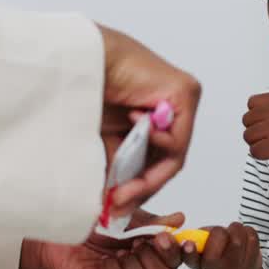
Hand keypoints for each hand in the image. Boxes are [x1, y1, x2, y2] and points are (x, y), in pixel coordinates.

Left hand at [21, 211, 185, 268]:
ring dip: (136, 268)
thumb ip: (155, 221)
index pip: (176, 263)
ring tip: (121, 252)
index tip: (165, 237)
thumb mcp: (130, 216)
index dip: (176, 252)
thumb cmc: (94, 224)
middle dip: (156, 261)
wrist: (63, 229)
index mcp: (151, 254)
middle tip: (139, 243)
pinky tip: (108, 261)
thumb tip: (178, 219)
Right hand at [98, 26, 200, 215]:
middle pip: (167, 160)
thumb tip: (115, 205)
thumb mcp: (106, 140)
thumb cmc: (89, 91)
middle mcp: (174, 108)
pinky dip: (156, 143)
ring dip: (146, 175)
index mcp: (157, 116)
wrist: (83, 60)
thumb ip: (117, 168)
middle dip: (142, 187)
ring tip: (120, 185)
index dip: (139, 188)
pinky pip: (176, 136)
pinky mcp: (185, 92)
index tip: (118, 207)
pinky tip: (134, 129)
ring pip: (173, 153)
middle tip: (118, 204)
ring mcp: (183, 99)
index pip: (158, 161)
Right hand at [181, 222, 261, 268]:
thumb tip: (199, 233)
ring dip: (235, 229)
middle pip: (219, 239)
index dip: (189, 251)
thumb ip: (198, 238)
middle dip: (220, 231)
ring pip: (237, 237)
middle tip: (220, 234)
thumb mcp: (203, 249)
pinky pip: (251, 236)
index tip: (188, 243)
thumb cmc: (219, 255)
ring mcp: (236, 268)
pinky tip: (243, 238)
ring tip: (232, 234)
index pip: (191, 259)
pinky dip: (247, 231)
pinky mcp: (253, 262)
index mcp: (200, 265)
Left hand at [243, 92, 268, 204]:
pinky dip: (260, 156)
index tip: (265, 124)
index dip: (255, 115)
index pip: (252, 102)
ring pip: (248, 136)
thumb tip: (255, 113)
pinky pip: (254, 151)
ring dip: (257, 144)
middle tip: (268, 139)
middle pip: (247, 119)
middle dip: (254, 131)